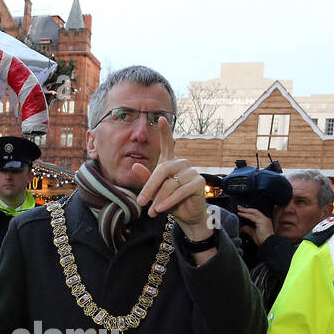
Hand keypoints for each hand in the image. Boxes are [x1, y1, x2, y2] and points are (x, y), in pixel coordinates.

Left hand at [133, 117, 208, 235]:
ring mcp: (192, 172)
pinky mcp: (198, 183)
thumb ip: (146, 179)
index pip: (168, 145)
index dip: (165, 132)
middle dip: (150, 187)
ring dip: (159, 199)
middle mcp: (182, 163)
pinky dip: (169, 201)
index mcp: (170, 163)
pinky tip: (161, 209)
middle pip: (162, 170)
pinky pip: (180, 191)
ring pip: (171, 183)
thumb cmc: (169, 201)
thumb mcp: (154, 191)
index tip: (161, 118)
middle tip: (140, 202)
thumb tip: (135, 165)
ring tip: (152, 212)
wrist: (186, 215)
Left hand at [236, 206, 274, 246]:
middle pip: (254, 211)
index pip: (255, 214)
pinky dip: (245, 215)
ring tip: (239, 209)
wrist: (267, 244)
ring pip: (253, 212)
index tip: (241, 210)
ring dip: (245, 210)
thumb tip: (241, 227)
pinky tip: (241, 214)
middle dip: (246, 209)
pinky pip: (252, 216)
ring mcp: (264, 219)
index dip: (248, 211)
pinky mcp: (262, 221)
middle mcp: (265, 218)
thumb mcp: (252, 233)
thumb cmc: (262, 240)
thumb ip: (247, 229)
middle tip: (239, 207)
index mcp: (263, 221)